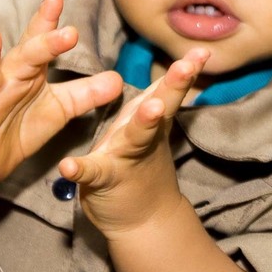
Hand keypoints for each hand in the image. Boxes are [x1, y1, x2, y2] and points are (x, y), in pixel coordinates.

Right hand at [0, 0, 122, 191]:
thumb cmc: (21, 126)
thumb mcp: (61, 109)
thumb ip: (87, 93)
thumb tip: (118, 79)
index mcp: (29, 72)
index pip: (40, 41)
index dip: (48, 19)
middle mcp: (4, 80)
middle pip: (24, 56)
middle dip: (43, 42)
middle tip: (69, 33)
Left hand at [58, 48, 209, 235]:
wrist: (145, 221)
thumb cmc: (144, 165)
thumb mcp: (155, 126)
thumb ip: (163, 96)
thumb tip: (185, 63)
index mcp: (148, 118)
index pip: (168, 89)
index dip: (185, 70)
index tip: (202, 51)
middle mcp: (142, 135)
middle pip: (161, 106)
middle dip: (174, 86)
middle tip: (187, 66)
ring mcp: (125, 157)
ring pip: (136, 137)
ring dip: (144, 123)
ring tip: (151, 109)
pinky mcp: (104, 180)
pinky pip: (92, 173)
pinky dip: (80, 170)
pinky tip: (68, 166)